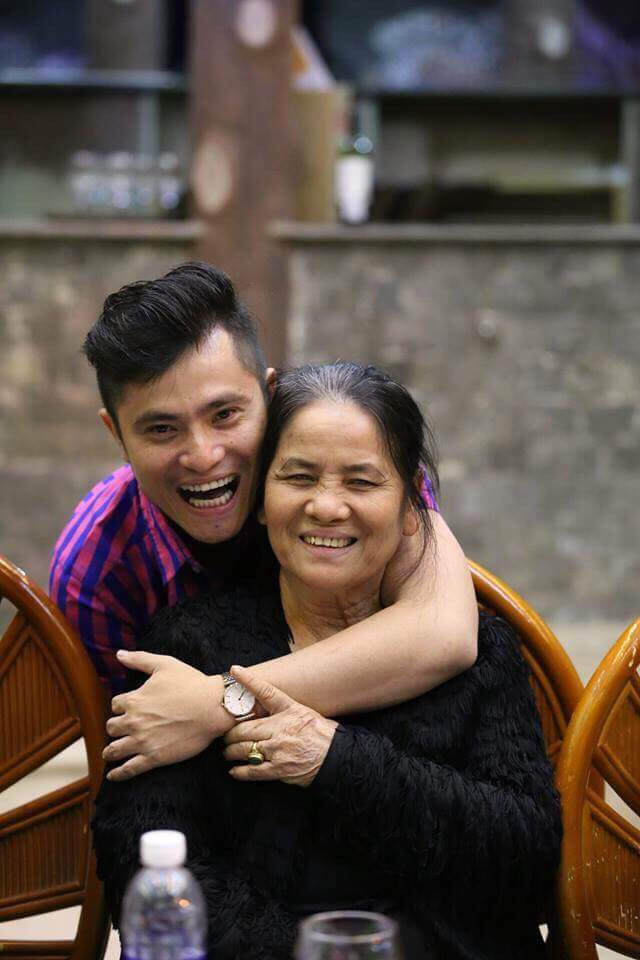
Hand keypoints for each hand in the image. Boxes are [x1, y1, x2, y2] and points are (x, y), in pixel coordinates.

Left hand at [103, 650, 231, 781]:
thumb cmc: (191, 683)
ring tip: (109, 754)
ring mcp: (142, 741)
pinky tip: (113, 775)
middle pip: (111, 728)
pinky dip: (118, 774)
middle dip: (115, 728)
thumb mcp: (164, 665)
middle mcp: (134, 722)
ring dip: (110, 752)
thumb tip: (119, 654)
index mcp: (134, 700)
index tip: (127, 708)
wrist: (213, 706)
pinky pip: (129, 769)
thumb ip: (139, 659)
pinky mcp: (154, 758)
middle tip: (120, 730)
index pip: (115, 705)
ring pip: (114, 750)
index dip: (121, 706)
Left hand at [223, 665, 336, 787]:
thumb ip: (282, 709)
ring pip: (244, 749)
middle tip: (226, 735)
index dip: (249, 680)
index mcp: (289, 710)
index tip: (235, 670)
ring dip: (231, 752)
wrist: (336, 757)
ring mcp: (278, 750)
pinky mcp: (279, 769)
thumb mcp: (303, 712)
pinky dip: (240, 771)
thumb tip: (263, 704)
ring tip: (228, 752)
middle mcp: (281, 728)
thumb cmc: (320, 733)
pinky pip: (252, 770)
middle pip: (244, 728)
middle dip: (231, 734)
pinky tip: (234, 770)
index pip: (265, 692)